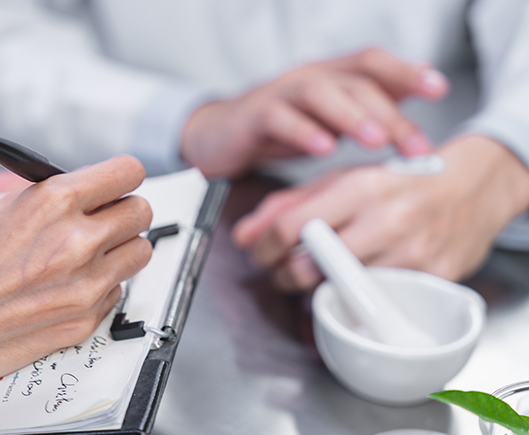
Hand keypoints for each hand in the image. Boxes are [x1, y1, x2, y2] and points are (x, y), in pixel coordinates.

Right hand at [181, 48, 447, 177]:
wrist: (218, 135)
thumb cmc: (278, 127)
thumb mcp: (328, 116)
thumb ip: (367, 105)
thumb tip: (417, 94)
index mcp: (330, 77)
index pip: (372, 64)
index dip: (405, 71)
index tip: (438, 88)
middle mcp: (308, 78)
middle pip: (355, 83)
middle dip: (390, 113)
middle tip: (415, 145)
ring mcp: (280, 94)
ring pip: (319, 93)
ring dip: (352, 116)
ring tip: (377, 140)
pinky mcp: (254, 116)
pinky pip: (279, 118)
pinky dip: (303, 132)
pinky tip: (323, 149)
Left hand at [232, 136, 528, 290]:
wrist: (471, 188)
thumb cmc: (397, 184)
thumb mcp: (340, 180)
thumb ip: (287, 205)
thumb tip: (244, 235)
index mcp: (361, 187)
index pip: (293, 227)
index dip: (265, 248)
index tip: (259, 254)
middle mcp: (388, 219)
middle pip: (312, 267)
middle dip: (286, 275)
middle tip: (286, 271)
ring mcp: (413, 252)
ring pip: (342, 290)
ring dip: (319, 288)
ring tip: (322, 273)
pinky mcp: (432, 278)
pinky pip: (378, 301)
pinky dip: (358, 297)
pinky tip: (358, 282)